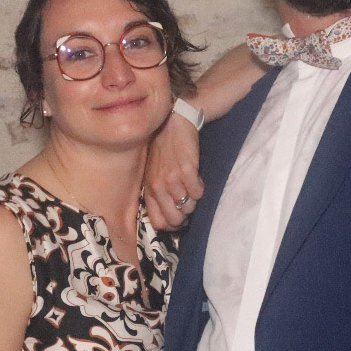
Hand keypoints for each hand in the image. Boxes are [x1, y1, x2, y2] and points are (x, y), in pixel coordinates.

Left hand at [142, 114, 203, 230]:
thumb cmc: (163, 151)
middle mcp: (159, 187)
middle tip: (187, 202)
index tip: (178, 217)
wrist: (173, 126)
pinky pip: (199, 193)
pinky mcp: (187, 171)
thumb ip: (156, 194)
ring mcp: (173, 180)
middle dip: (185, 215)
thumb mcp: (152, 174)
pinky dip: (200, 188)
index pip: (159, 223)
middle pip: (175, 219)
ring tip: (191, 186)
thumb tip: (168, 216)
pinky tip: (196, 177)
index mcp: (149, 190)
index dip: (171, 225)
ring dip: (193, 199)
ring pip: (189, 207)